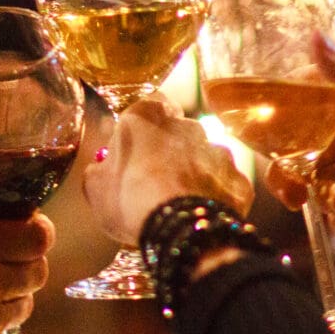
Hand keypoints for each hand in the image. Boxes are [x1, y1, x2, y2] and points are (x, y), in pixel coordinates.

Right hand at [83, 97, 252, 243]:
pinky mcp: (238, 180)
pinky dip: (215, 197)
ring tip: (178, 203)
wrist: (178, 229)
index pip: (149, 103)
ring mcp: (219, 152)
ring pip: (205, 158)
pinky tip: (199, 215)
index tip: (137, 146)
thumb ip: (99, 170)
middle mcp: (189, 126)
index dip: (144, 125)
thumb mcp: (95, 187)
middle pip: (180, 132)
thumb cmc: (130, 200)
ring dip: (195, 174)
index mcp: (148, 116)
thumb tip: (102, 170)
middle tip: (155, 181)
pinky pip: (225, 185)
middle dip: (171, 150)